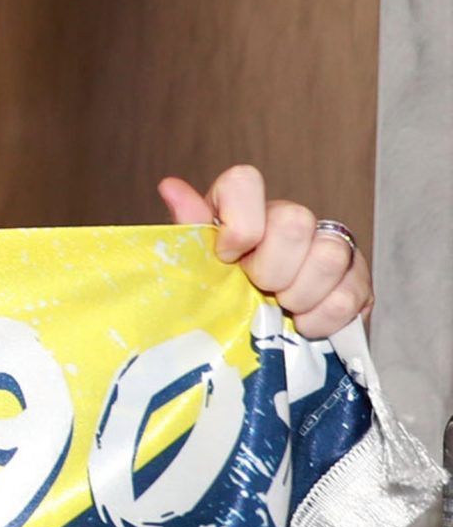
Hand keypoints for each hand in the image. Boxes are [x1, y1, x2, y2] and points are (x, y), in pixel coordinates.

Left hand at [156, 164, 372, 339]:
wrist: (260, 345)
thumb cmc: (221, 303)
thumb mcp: (197, 271)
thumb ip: (189, 232)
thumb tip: (170, 187)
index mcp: (245, 211)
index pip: (245, 181)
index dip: (238, 223)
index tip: (227, 258)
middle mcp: (291, 220)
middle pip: (293, 221)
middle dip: (270, 270)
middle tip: (258, 291)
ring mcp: (331, 247)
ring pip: (328, 256)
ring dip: (298, 296)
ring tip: (281, 309)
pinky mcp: (357, 281)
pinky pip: (348, 295)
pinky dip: (321, 319)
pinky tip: (303, 323)